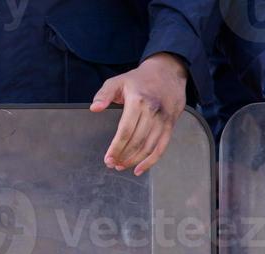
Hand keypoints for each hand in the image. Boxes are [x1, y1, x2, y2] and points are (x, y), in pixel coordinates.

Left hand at [91, 53, 188, 175]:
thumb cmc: (140, 79)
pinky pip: (161, 148)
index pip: (126, 131)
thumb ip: (104, 94)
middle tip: (112, 165)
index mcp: (138, 101)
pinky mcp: (170, 125)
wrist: (168, 71)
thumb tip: (94, 108)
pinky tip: (139, 170)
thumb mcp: (119, 80)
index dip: (116, 147)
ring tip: (122, 166)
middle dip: (123, 156)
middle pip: (137, 141)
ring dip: (134, 160)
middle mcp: (152, 111)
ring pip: (148, 147)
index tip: (108, 159)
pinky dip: (150, 161)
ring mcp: (163, 120)